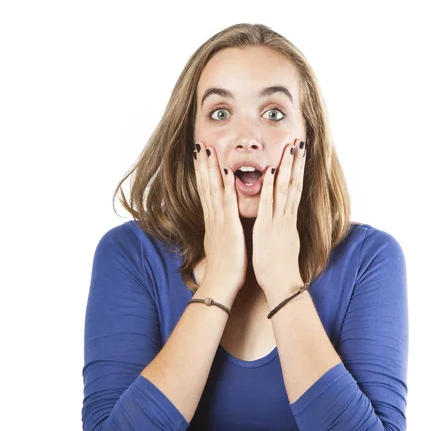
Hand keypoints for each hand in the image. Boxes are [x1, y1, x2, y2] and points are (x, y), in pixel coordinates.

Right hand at [192, 141, 246, 294]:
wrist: (220, 285)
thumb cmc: (224, 269)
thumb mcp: (221, 246)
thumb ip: (220, 233)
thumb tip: (219, 230)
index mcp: (213, 223)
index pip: (206, 193)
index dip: (203, 175)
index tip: (201, 158)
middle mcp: (213, 219)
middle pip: (206, 186)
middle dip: (203, 165)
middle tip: (201, 145)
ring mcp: (219, 222)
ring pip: (213, 189)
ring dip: (211, 169)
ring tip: (208, 150)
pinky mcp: (228, 227)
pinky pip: (227, 203)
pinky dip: (226, 186)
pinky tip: (227, 171)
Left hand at [252, 139, 305, 293]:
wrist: (283, 285)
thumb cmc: (281, 269)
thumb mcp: (285, 244)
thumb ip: (284, 230)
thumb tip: (285, 222)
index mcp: (289, 221)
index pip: (295, 190)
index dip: (298, 171)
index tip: (299, 155)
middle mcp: (286, 218)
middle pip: (294, 184)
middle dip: (296, 163)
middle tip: (298, 142)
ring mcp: (278, 222)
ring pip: (284, 189)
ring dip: (286, 167)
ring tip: (289, 148)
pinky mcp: (267, 228)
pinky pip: (269, 204)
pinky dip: (269, 187)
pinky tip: (269, 172)